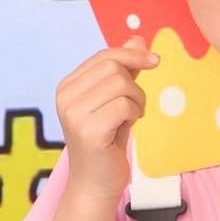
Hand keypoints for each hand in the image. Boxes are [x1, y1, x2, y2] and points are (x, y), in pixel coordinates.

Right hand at [56, 35, 159, 203]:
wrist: (97, 182)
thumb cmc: (107, 139)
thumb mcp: (116, 97)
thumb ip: (125, 67)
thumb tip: (139, 38)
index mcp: (67, 86)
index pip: (104, 55)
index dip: (132, 54)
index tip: (154, 60)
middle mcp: (65, 97)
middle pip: (114, 67)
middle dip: (134, 83)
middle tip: (134, 106)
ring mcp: (74, 114)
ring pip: (121, 84)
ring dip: (136, 100)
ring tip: (129, 118)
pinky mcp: (88, 131)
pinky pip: (125, 105)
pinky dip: (134, 114)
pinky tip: (127, 127)